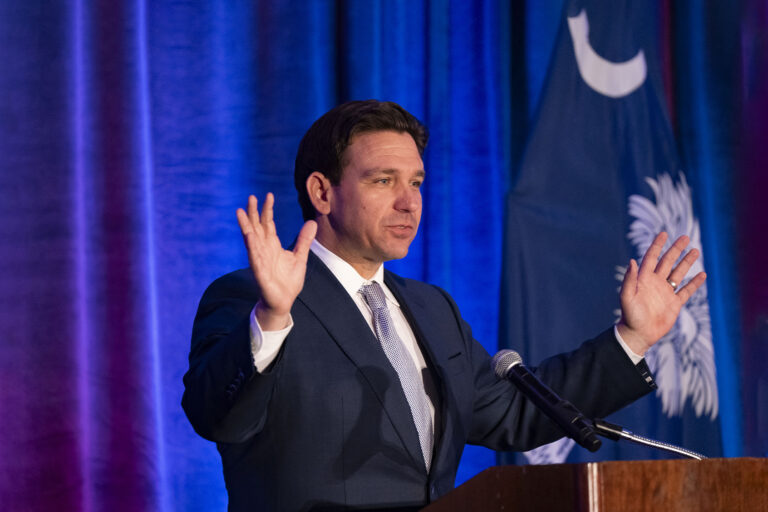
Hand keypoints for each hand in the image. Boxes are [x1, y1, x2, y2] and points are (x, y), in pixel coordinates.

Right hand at [236, 193, 316, 330]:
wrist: (283, 302)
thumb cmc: (288, 281)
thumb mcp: (300, 257)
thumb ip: (303, 240)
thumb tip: (311, 222)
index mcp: (272, 246)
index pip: (268, 224)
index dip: (267, 210)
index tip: (268, 195)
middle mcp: (264, 250)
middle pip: (256, 227)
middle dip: (253, 213)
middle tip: (250, 197)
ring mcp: (260, 260)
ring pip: (251, 240)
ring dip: (246, 226)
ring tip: (240, 212)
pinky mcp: (260, 272)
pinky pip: (254, 257)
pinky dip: (251, 246)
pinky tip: (249, 236)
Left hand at [616, 232, 706, 355]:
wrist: (638, 334)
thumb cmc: (630, 315)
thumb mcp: (627, 296)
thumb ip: (630, 279)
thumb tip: (632, 261)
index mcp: (644, 279)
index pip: (651, 257)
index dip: (657, 245)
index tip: (664, 233)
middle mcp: (655, 283)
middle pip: (668, 262)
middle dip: (676, 249)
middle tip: (685, 237)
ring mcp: (665, 292)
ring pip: (678, 273)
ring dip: (686, 262)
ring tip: (695, 251)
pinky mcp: (674, 304)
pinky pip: (686, 291)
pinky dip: (694, 283)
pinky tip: (702, 274)